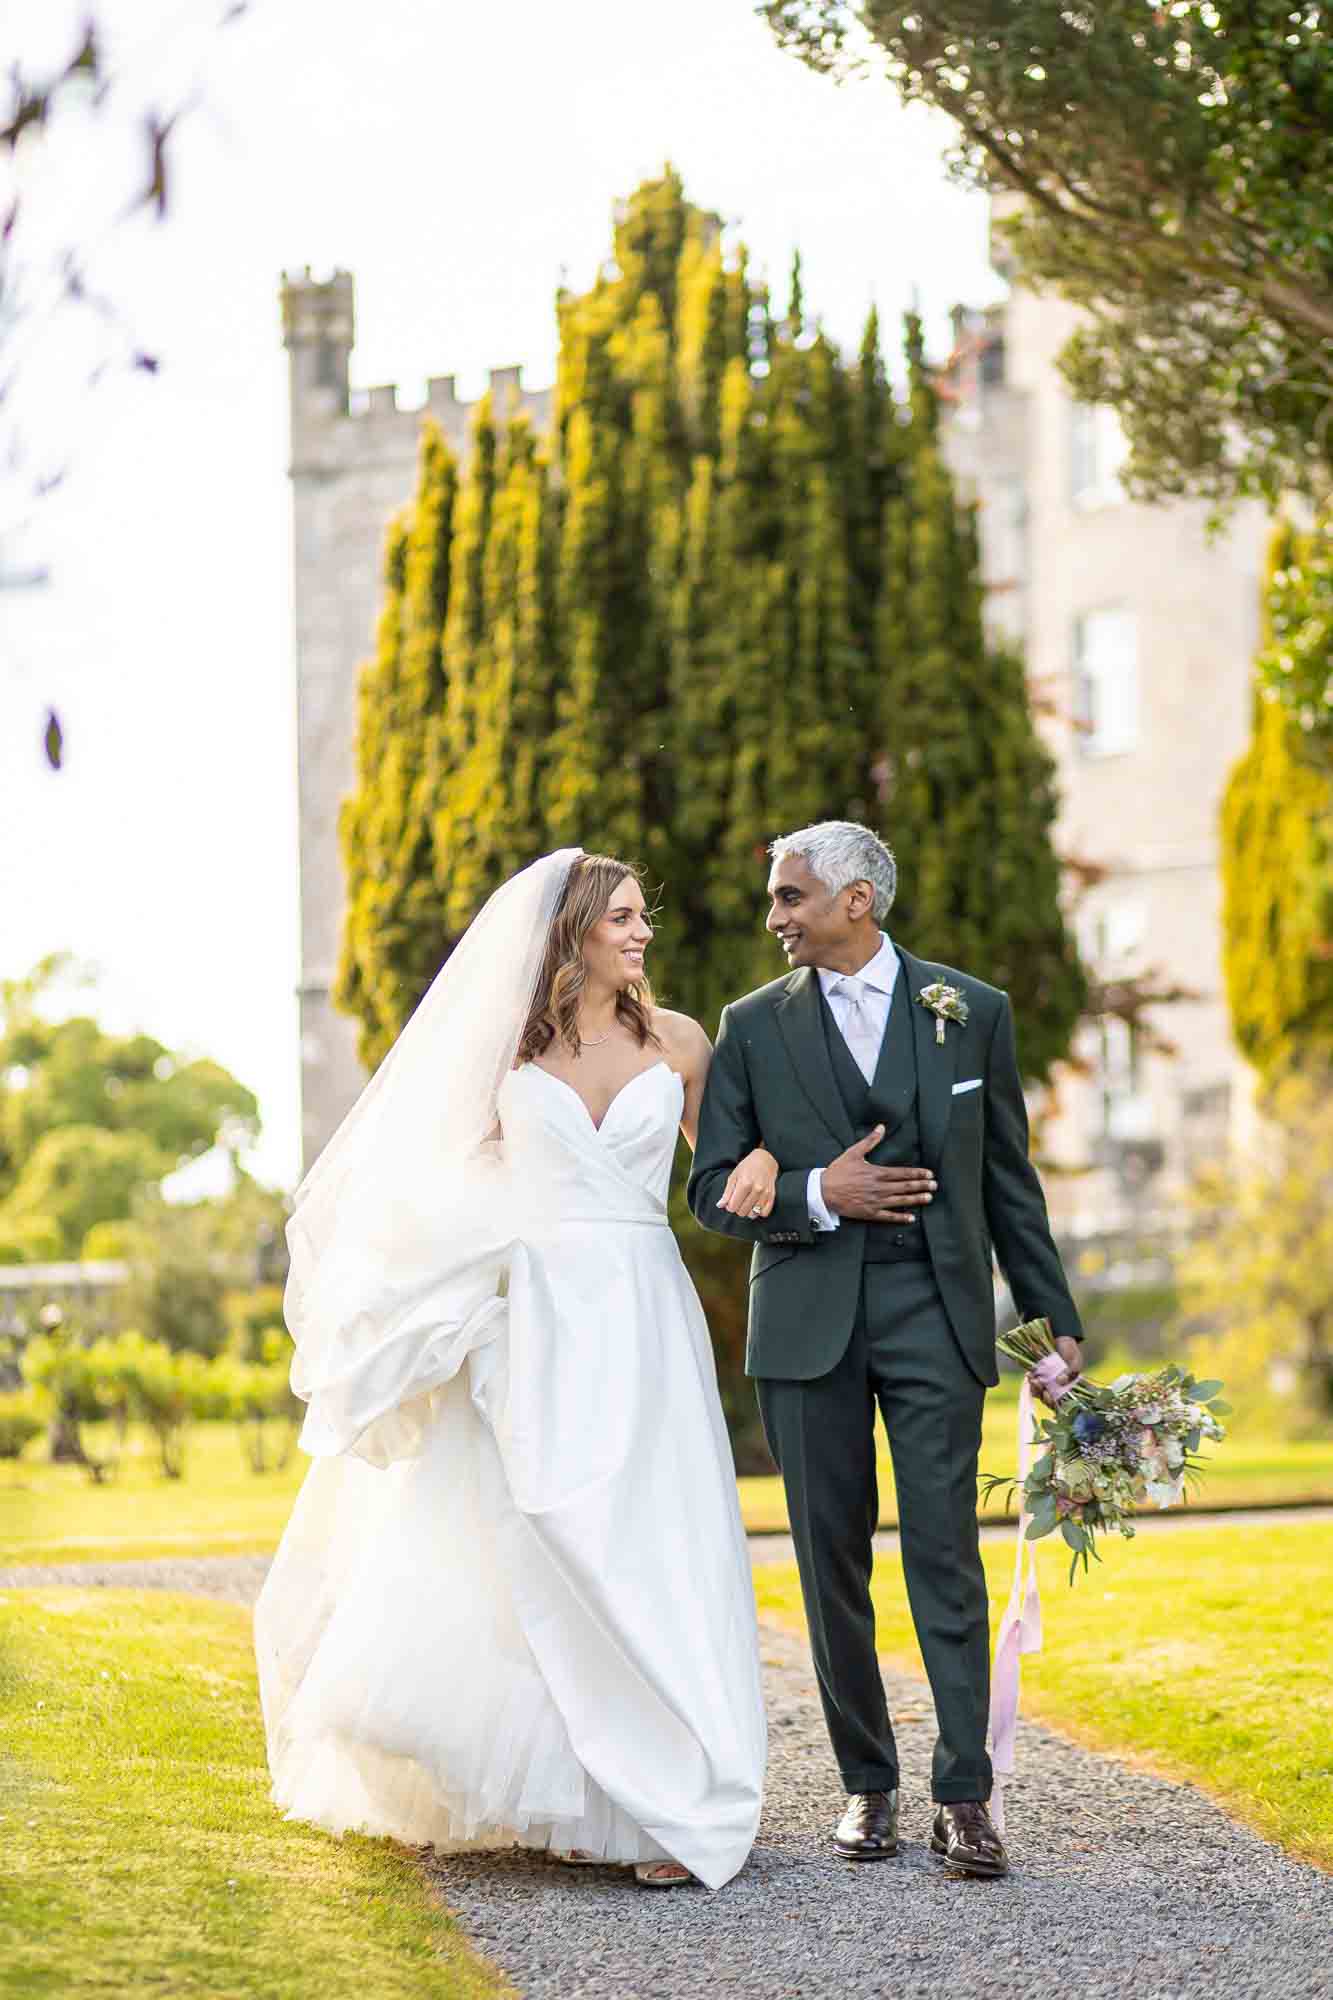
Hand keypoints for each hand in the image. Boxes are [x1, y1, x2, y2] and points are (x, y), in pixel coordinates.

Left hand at [717, 1146, 779, 1218]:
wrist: (765, 1160)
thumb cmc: (747, 1167)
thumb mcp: (733, 1176)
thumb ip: (727, 1193)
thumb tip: (720, 1206)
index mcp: (744, 1183)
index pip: (733, 1206)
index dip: (729, 1206)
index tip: (731, 1200)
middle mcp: (756, 1189)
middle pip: (742, 1212)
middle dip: (738, 1208)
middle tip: (739, 1200)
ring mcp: (765, 1193)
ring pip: (753, 1214)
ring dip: (748, 1211)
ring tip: (746, 1203)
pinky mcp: (772, 1196)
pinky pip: (764, 1213)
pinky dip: (759, 1212)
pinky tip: (755, 1205)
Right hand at [821, 1127, 936, 1223]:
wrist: (823, 1191)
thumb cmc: (838, 1172)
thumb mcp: (853, 1152)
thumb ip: (870, 1141)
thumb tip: (881, 1127)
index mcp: (877, 1173)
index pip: (902, 1173)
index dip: (917, 1173)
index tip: (929, 1174)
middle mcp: (879, 1188)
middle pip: (905, 1187)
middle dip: (922, 1186)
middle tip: (935, 1186)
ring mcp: (876, 1202)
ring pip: (901, 1201)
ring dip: (916, 1199)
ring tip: (929, 1198)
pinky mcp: (870, 1213)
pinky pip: (889, 1216)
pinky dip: (901, 1218)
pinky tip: (911, 1218)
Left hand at [1029, 1335, 1083, 1407]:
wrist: (1061, 1340)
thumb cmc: (1071, 1353)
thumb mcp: (1075, 1363)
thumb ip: (1071, 1373)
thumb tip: (1060, 1381)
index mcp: (1066, 1389)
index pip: (1059, 1403)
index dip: (1052, 1403)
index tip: (1048, 1395)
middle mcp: (1055, 1388)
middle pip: (1046, 1399)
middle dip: (1041, 1394)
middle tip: (1038, 1384)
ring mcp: (1046, 1382)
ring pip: (1038, 1392)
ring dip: (1034, 1388)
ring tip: (1033, 1379)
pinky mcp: (1038, 1375)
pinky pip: (1032, 1381)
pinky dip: (1030, 1380)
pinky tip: (1030, 1374)